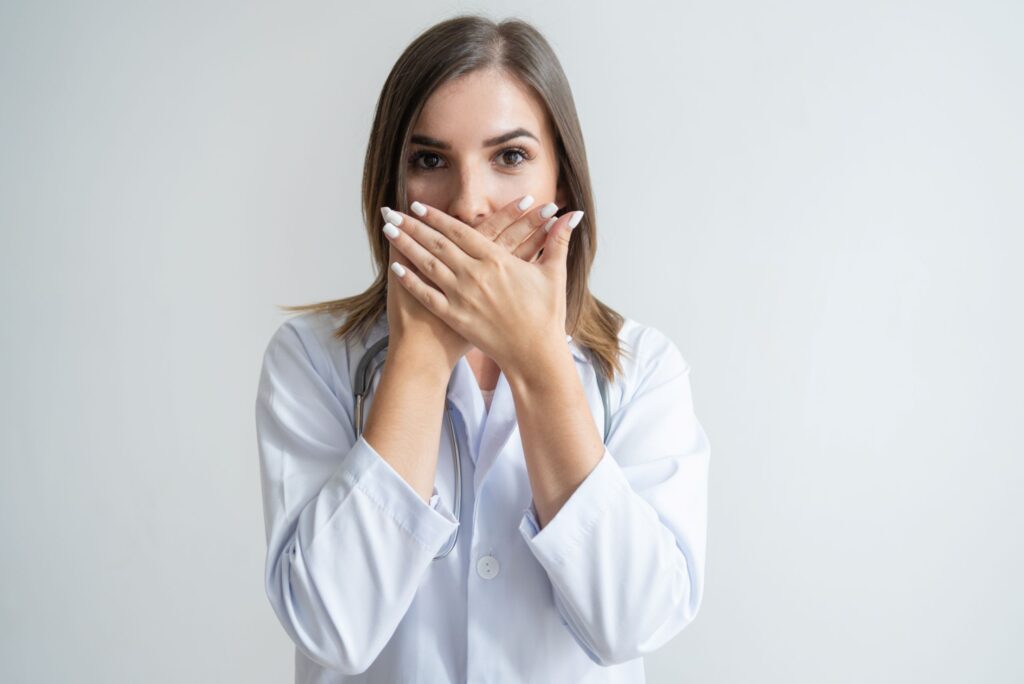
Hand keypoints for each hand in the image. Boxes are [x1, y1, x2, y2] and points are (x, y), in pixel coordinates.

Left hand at [382, 198, 583, 374]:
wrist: (535, 355)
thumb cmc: (546, 316)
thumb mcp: (554, 274)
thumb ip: (558, 241)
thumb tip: (571, 214)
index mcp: (497, 261)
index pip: (460, 232)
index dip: (437, 217)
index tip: (419, 206)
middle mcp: (475, 275)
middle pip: (437, 244)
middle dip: (413, 226)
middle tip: (394, 212)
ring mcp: (462, 296)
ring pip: (427, 264)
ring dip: (406, 245)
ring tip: (388, 230)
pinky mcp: (455, 317)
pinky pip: (427, 295)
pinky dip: (410, 280)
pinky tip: (395, 267)